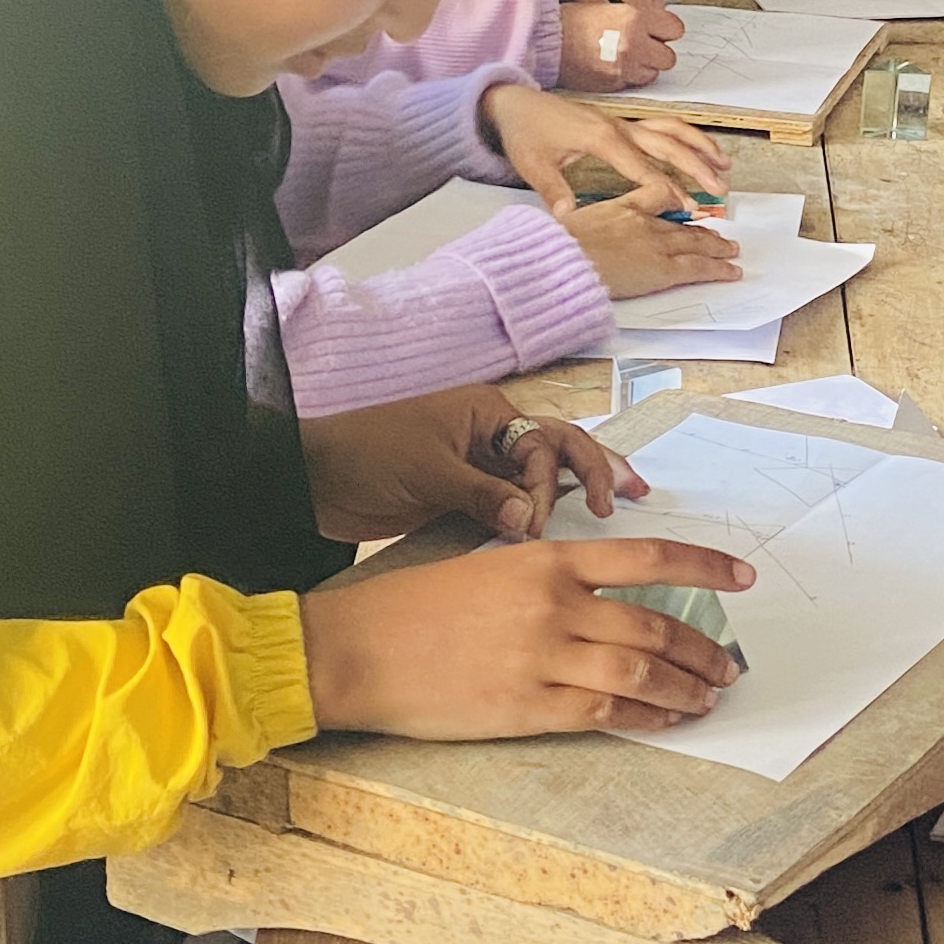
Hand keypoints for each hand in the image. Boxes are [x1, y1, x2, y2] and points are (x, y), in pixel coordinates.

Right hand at [299, 534, 757, 738]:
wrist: (357, 649)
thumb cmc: (416, 605)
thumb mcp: (491, 566)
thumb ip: (551, 578)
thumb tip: (611, 600)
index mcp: (545, 558)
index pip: (647, 556)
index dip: (704, 565)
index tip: (743, 576)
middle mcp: (552, 603)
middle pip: (654, 625)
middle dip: (702, 648)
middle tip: (727, 665)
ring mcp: (541, 657)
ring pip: (639, 671)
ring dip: (684, 687)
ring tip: (707, 697)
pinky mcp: (525, 707)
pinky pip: (603, 710)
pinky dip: (644, 715)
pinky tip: (664, 719)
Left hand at [301, 386, 637, 545]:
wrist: (311, 481)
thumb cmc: (364, 456)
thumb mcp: (425, 471)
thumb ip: (481, 494)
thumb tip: (530, 524)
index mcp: (485, 412)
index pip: (542, 443)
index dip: (548, 484)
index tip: (534, 522)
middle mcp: (490, 435)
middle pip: (559, 448)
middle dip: (597, 468)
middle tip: (632, 494)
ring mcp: (481, 466)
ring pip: (544, 476)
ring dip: (578, 489)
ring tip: (618, 505)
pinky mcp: (468, 498)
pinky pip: (518, 504)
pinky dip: (544, 514)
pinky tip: (567, 531)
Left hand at [482, 77, 726, 217]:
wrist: (515, 103)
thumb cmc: (525, 133)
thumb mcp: (533, 165)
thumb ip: (554, 191)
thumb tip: (568, 219)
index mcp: (601, 138)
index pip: (643, 168)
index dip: (666, 189)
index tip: (686, 207)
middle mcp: (618, 126)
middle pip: (667, 146)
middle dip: (695, 168)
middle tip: (718, 190)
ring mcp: (622, 122)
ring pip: (671, 130)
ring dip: (699, 146)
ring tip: (723, 165)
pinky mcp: (621, 122)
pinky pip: (661, 126)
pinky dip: (685, 135)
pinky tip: (699, 148)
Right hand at [559, 0, 682, 88]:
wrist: (546, 41)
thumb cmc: (570, 21)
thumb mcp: (609, 5)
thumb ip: (638, 17)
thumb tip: (655, 26)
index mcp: (634, 18)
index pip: (674, 29)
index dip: (667, 30)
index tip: (661, 31)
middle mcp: (633, 44)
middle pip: (668, 57)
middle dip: (658, 53)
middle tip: (646, 48)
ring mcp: (624, 68)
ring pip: (652, 74)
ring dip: (643, 68)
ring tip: (627, 59)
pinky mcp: (613, 85)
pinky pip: (632, 84)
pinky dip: (626, 78)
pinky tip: (613, 68)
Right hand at [560, 198, 740, 296]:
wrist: (562, 264)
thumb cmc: (557, 249)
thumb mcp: (568, 223)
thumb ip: (582, 223)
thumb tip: (572, 225)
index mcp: (622, 207)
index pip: (656, 195)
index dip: (672, 200)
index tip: (679, 205)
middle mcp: (644, 223)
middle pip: (680, 224)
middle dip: (701, 230)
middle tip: (715, 234)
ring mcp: (656, 246)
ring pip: (695, 243)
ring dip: (716, 247)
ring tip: (730, 249)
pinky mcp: (664, 270)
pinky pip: (699, 268)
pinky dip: (719, 269)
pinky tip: (731, 271)